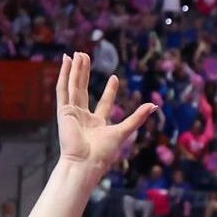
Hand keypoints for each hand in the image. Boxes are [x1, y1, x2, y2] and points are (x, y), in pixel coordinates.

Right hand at [57, 52, 156, 172]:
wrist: (85, 163)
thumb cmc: (103, 153)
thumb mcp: (124, 131)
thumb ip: (137, 117)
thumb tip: (154, 106)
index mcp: (97, 124)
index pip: (104, 103)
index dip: (109, 90)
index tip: (114, 77)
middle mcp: (83, 118)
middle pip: (84, 90)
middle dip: (85, 73)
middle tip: (86, 56)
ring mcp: (72, 114)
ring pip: (73, 86)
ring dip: (75, 70)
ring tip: (77, 53)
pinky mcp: (63, 111)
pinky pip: (63, 89)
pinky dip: (64, 75)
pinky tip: (66, 61)